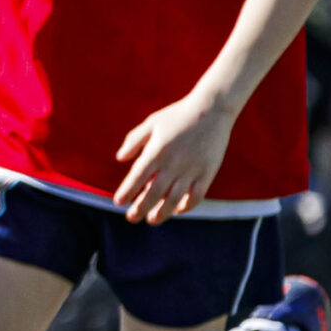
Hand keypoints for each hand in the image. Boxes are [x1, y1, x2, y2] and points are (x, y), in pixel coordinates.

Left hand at [113, 93, 236, 223]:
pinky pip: (196, 195)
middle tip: (131, 218)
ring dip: (162, 212)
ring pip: (174, 199)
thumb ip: (134, 140)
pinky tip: (177, 210)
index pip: (137, 177)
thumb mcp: (152, 123)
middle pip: (154, 193)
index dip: (127, 191)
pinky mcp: (208, 172)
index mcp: (157, 151)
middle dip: (141, 208)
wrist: (212, 109)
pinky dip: (187, 205)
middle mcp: (173, 163)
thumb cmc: (177, 115)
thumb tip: (120, 158)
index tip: (118, 202)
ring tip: (152, 220)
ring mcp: (192, 169)